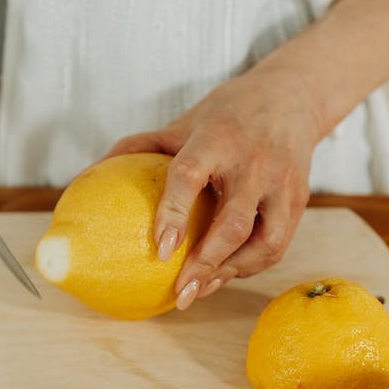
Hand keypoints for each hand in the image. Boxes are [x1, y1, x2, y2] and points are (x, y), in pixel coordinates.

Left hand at [107, 65, 320, 308]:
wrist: (291, 97)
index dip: (174, 213)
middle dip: (206, 263)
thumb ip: (141, 147)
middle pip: (232, 222)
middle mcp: (253, 161)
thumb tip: (90, 176)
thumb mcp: (183, 122)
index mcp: (216, 138)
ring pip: (263, 241)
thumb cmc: (226, 114)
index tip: (160, 249)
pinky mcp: (299, 200)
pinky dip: (250, 265)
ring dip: (230, 272)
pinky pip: (277, 244)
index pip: (190, 175)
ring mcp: (282, 183)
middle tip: (180, 291)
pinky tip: (224, 274)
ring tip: (200, 290)